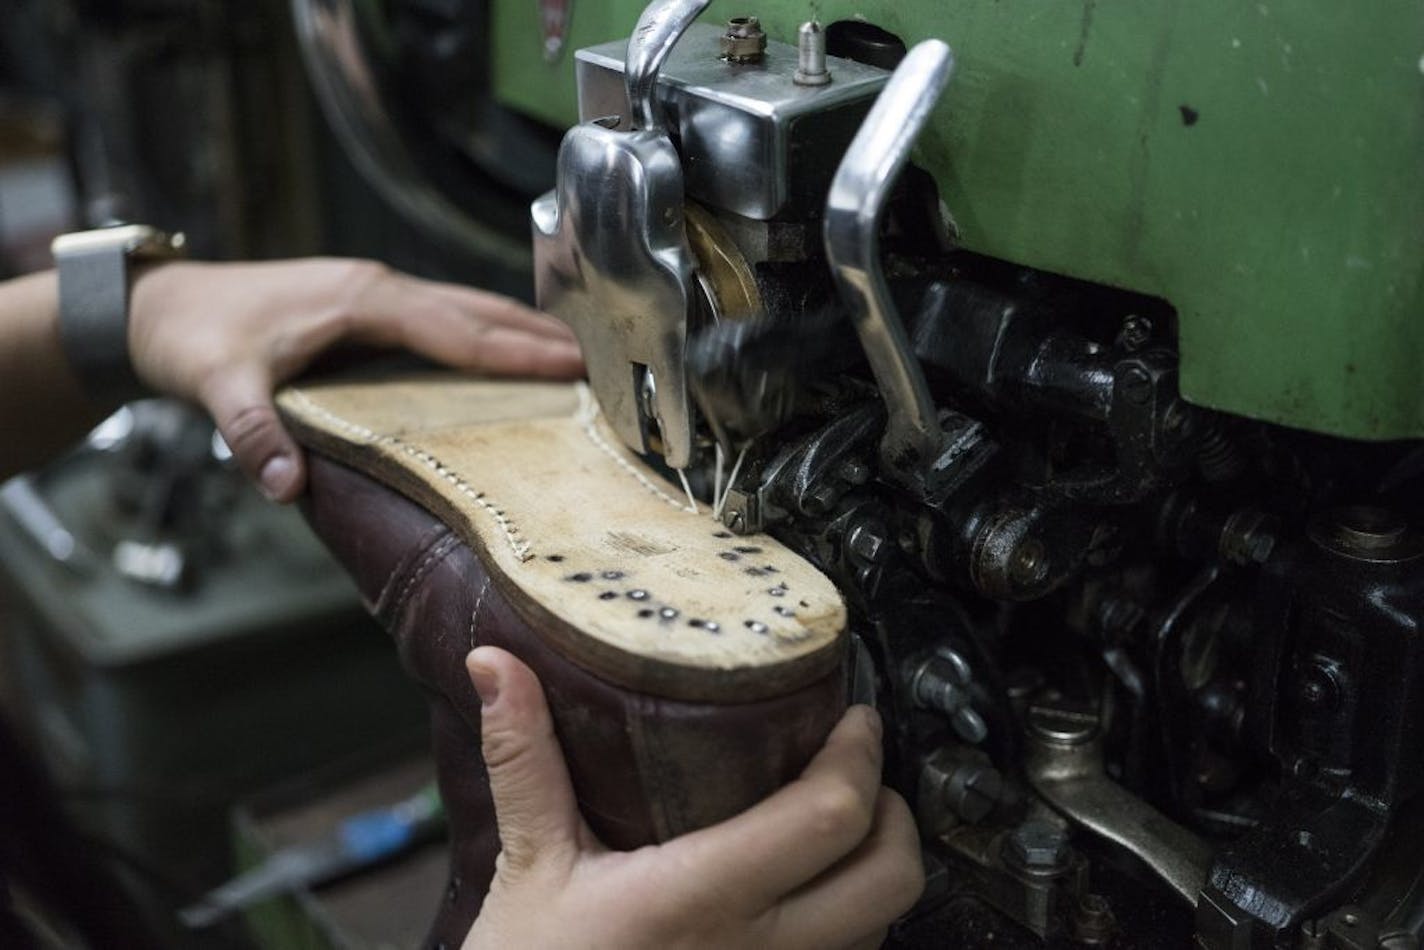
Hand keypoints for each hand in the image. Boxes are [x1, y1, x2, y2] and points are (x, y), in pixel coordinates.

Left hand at [128, 258, 582, 501]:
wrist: (158, 305)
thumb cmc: (194, 338)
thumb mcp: (218, 385)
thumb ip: (252, 434)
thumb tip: (287, 487)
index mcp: (362, 301)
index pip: (456, 327)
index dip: (513, 349)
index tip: (568, 365)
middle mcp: (376, 287)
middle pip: (475, 309)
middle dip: (535, 334)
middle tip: (594, 361)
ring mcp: (372, 290)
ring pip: (463, 305)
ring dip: (515, 328)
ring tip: (567, 353)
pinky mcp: (363, 302)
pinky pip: (442, 313)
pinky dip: (482, 329)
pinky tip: (497, 348)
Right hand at [462, 647, 924, 949]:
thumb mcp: (528, 865)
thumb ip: (524, 759)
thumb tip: (495, 664)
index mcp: (699, 897)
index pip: (828, 818)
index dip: (859, 758)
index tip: (854, 719)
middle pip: (891, 879)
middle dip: (892, 814)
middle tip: (859, 771)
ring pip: (881, 929)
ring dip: (871, 871)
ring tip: (832, 826)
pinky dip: (849, 924)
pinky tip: (806, 894)